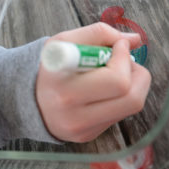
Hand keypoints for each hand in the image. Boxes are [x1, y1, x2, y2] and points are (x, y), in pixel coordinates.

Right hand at [36, 22, 150, 142]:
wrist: (31, 98)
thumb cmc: (52, 66)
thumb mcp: (65, 41)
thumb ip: (101, 33)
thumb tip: (135, 39)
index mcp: (63, 83)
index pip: (116, 79)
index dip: (124, 59)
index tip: (118, 46)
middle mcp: (72, 112)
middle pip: (131, 97)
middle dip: (138, 72)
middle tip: (124, 60)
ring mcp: (82, 127)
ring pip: (133, 106)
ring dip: (135, 83)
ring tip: (119, 71)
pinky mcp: (88, 134)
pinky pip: (121, 113)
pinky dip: (123, 95)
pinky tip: (107, 88)